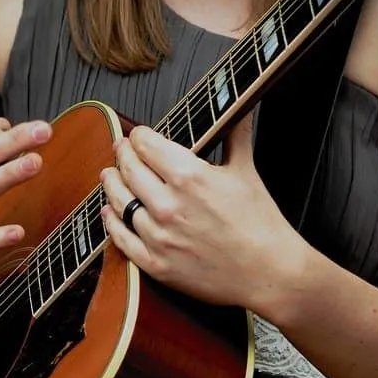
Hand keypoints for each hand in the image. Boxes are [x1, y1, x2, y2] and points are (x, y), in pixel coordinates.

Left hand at [98, 117, 304, 310]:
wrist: (268, 272)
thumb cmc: (261, 225)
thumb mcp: (247, 171)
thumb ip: (235, 135)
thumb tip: (239, 106)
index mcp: (189, 176)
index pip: (147, 145)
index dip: (139, 136)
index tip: (138, 135)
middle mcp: (168, 204)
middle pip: (129, 169)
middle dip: (122, 155)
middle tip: (121, 149)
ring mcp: (159, 235)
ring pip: (120, 202)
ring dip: (111, 185)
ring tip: (109, 175)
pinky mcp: (156, 264)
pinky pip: (122, 239)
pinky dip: (111, 223)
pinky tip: (108, 213)